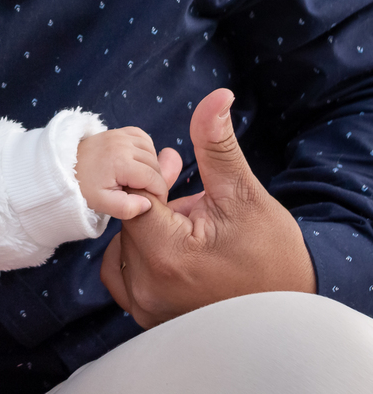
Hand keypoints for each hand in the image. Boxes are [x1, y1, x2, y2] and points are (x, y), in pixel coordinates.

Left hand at [75, 126, 183, 218]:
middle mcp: (123, 144)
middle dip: (155, 182)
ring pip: (151, 151)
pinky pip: (143, 137)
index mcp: (120, 162)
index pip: (154, 179)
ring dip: (151, 166)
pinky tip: (138, 162)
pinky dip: (146, 149)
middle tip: (145, 195)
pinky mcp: (118, 131)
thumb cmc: (82, 187)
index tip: (153, 203)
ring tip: (140, 181)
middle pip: (154, 165)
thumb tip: (148, 204)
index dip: (159, 194)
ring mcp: (120, 135)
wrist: (62, 167)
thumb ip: (126, 208)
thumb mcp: (101, 204)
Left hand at [100, 88, 316, 328]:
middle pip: (125, 224)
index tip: (174, 173)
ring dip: (144, 231)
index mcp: (164, 254)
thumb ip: (215, 145)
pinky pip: (123, 275)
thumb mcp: (242, 192)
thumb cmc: (271, 250)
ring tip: (184, 224)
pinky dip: (139, 257)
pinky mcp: (148, 315)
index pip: (132, 198)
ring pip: (120, 248)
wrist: (292, 304)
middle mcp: (147, 286)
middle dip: (151, 205)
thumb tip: (216, 97)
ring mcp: (146, 306)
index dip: (153, 182)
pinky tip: (173, 248)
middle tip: (186, 197)